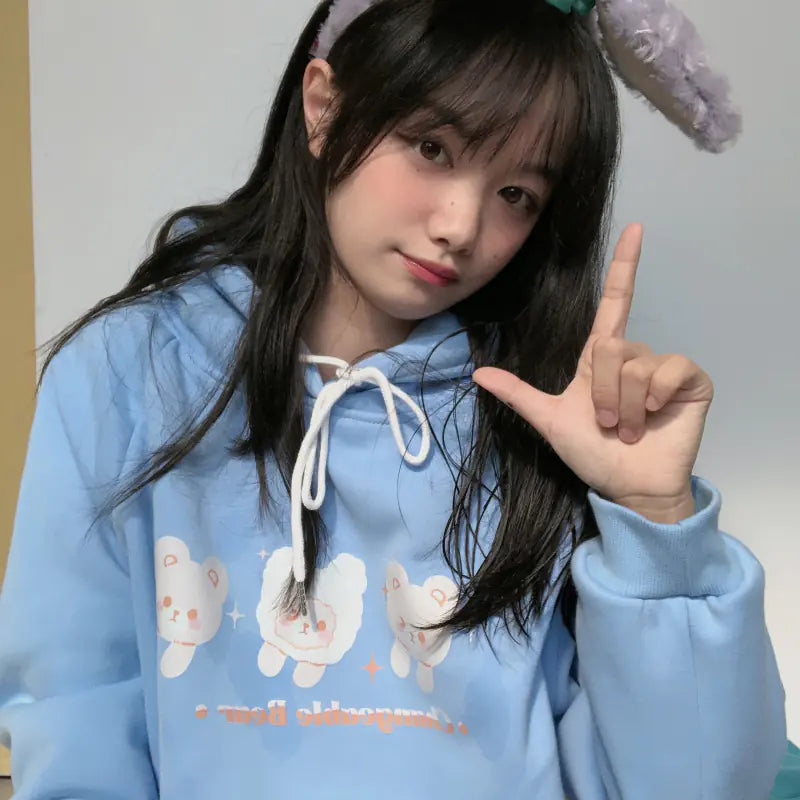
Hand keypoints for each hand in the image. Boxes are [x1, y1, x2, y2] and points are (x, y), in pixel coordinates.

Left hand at [472, 224, 713, 519]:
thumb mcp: (549, 420)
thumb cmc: (591, 454)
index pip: (614, 302)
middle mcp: (633, 355)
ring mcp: (663, 368)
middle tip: (607, 424)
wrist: (626, 487)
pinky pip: (670, 370)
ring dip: (626, 405)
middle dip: (603, 393)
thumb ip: (518, 394)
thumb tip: (478, 372)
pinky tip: (656, 415)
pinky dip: (656, 397)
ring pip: (636, 364)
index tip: (635, 229)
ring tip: (628, 429)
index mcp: (601, 358)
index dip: (623, 266)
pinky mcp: (690, 382)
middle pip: (613, 346)